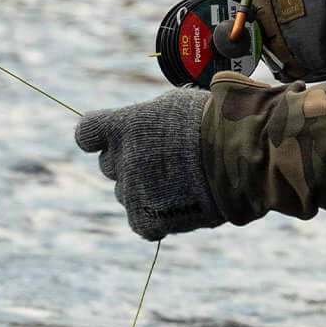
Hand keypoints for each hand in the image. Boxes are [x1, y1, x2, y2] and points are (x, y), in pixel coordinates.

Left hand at [75, 90, 221, 240]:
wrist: (239, 154)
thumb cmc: (214, 122)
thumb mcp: (175, 104)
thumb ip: (148, 119)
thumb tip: (145, 127)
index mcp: (123, 126)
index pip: (87, 133)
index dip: (99, 137)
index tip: (115, 138)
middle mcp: (121, 160)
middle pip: (109, 165)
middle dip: (130, 162)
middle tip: (163, 160)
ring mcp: (132, 192)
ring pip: (125, 193)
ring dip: (144, 189)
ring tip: (180, 182)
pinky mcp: (146, 221)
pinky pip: (142, 222)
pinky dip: (157, 217)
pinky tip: (180, 205)